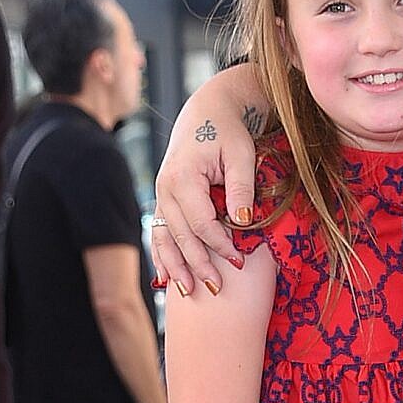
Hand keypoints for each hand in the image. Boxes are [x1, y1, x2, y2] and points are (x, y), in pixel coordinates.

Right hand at [150, 69, 259, 296]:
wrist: (208, 111)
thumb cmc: (229, 131)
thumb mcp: (242, 155)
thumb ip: (241, 189)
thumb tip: (242, 223)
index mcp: (183, 177)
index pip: (201, 222)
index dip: (219, 245)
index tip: (238, 261)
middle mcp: (165, 187)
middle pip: (180, 235)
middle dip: (197, 263)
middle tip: (215, 288)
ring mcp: (161, 193)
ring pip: (164, 237)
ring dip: (175, 266)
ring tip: (188, 291)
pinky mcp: (164, 198)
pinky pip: (159, 231)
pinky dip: (163, 254)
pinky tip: (167, 277)